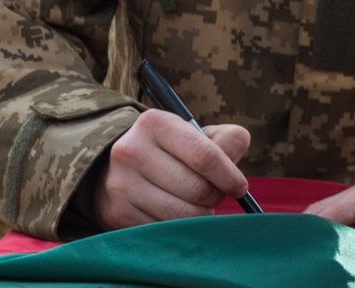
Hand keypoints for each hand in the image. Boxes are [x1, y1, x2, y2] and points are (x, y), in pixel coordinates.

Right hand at [91, 108, 251, 228]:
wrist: (114, 168)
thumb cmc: (169, 150)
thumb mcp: (194, 134)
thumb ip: (226, 140)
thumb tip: (238, 168)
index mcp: (155, 123)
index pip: (204, 155)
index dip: (229, 175)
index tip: (240, 187)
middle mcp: (132, 151)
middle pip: (196, 188)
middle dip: (215, 196)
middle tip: (215, 195)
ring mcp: (121, 184)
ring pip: (182, 215)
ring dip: (199, 215)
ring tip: (198, 205)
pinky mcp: (118, 213)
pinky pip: (164, 231)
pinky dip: (179, 229)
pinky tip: (176, 215)